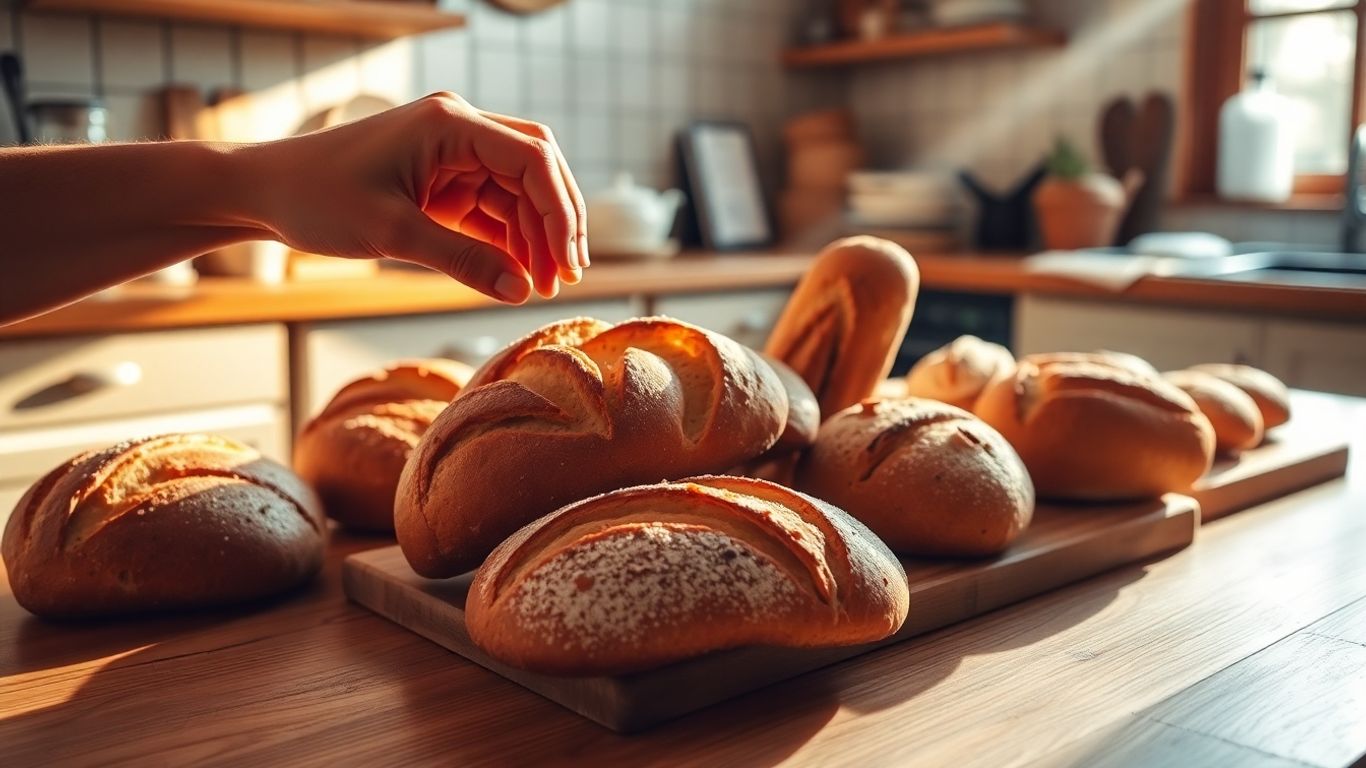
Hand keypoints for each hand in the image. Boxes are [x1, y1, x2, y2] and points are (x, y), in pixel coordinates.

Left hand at [241, 93, 587, 302]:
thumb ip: (462, 260)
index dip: (561, 211)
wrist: (264, 193)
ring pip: (520, 193)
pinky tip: (517, 275)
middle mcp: (460, 130)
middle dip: (557, 224)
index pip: (533, 158)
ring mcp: (454, 155)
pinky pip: (493, 209)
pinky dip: (509, 241)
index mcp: (451, 123)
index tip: (568, 262)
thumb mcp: (392, 233)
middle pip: (537, 170)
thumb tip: (521, 291)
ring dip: (535, 238)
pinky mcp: (444, 182)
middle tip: (565, 279)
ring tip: (540, 287)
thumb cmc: (315, 199)